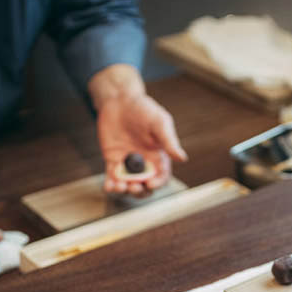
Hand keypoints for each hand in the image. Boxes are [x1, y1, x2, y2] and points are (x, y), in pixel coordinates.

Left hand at [89, 65, 186, 195]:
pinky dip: (110, 185)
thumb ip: (169, 141)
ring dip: (124, 190)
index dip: (158, 183)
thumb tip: (182, 158)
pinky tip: (109, 186)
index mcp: (159, 156)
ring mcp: (128, 163)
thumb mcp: (159, 122)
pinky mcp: (113, 160)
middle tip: (133, 187)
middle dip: (140, 191)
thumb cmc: (144, 109)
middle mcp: (145, 163)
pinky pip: (112, 176)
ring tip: (119, 186)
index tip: (150, 184)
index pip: (162, 176)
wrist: (120, 100)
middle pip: (145, 186)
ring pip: (128, 184)